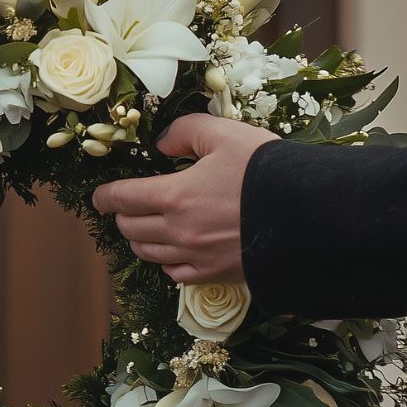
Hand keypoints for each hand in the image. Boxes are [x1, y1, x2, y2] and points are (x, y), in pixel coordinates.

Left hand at [91, 115, 278, 284]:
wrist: (308, 213)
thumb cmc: (266, 169)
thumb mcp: (224, 134)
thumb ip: (185, 132)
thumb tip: (161, 145)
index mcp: (174, 196)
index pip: (121, 199)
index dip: (104, 197)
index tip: (98, 198)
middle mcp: (177, 232)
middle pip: (130, 229)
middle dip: (123, 216)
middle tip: (128, 207)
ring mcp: (195, 257)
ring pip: (148, 254)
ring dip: (141, 239)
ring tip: (146, 227)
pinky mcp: (215, 274)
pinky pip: (175, 274)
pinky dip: (167, 262)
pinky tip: (174, 251)